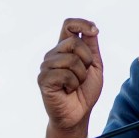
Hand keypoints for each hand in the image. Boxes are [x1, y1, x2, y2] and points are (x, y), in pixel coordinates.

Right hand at [38, 18, 103, 137]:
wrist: (78, 114)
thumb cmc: (85, 91)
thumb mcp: (94, 66)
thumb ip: (92, 47)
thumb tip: (92, 28)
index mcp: (65, 49)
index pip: (68, 25)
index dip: (81, 23)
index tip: (95, 31)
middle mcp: (53, 54)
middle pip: (73, 41)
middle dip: (87, 59)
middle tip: (83, 75)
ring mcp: (46, 66)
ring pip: (71, 59)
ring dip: (80, 75)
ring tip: (74, 84)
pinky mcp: (43, 79)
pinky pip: (64, 74)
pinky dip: (72, 84)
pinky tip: (67, 90)